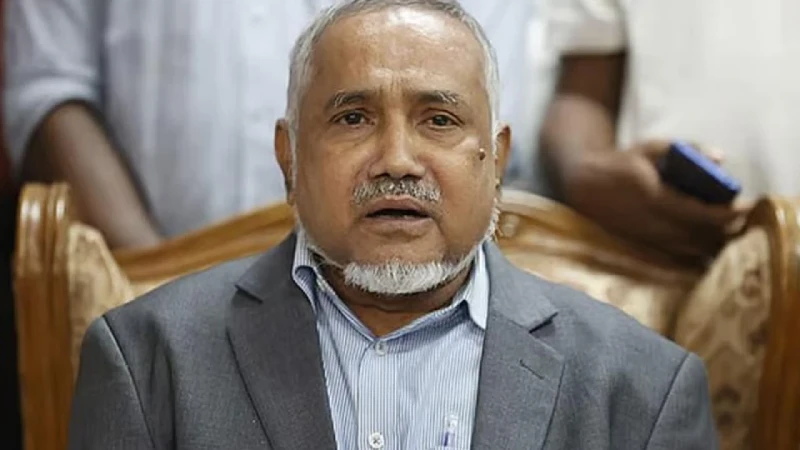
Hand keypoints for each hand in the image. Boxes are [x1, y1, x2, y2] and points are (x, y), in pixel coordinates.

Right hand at [560, 140, 749, 261]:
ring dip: (713, 242)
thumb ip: (685, 148)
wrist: (582, 185)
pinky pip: (677, 253)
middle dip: (725, 230)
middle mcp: (650, 222)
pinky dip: (697, 250)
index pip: (698, 212)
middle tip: (743, 219)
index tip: (745, 206)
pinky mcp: (642, 245)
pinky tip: (708, 244)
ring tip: (730, 232)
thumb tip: (720, 158)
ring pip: (689, 248)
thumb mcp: (650, 148)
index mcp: (653, 196)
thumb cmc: (619, 163)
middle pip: (698, 235)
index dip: (725, 213)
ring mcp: (645, 237)